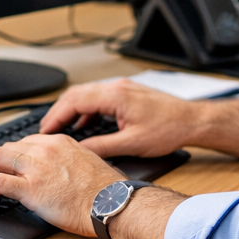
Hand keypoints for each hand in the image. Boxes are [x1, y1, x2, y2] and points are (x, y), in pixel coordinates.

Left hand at [0, 134, 129, 235]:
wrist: (110, 204)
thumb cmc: (105, 188)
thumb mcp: (88, 160)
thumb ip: (70, 157)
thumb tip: (62, 166)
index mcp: (60, 142)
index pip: (27, 141)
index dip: (18, 153)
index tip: (15, 162)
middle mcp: (45, 150)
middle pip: (10, 147)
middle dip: (2, 160)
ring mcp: (36, 168)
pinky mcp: (30, 189)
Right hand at [39, 79, 199, 157]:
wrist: (192, 120)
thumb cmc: (169, 129)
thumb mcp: (132, 144)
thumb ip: (102, 147)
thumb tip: (79, 151)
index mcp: (116, 96)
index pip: (75, 101)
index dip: (56, 116)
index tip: (45, 130)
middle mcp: (117, 87)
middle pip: (77, 94)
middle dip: (59, 112)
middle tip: (47, 130)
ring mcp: (122, 88)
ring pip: (87, 94)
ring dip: (72, 109)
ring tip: (61, 128)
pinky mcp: (127, 93)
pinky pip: (99, 97)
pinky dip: (87, 109)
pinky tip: (84, 123)